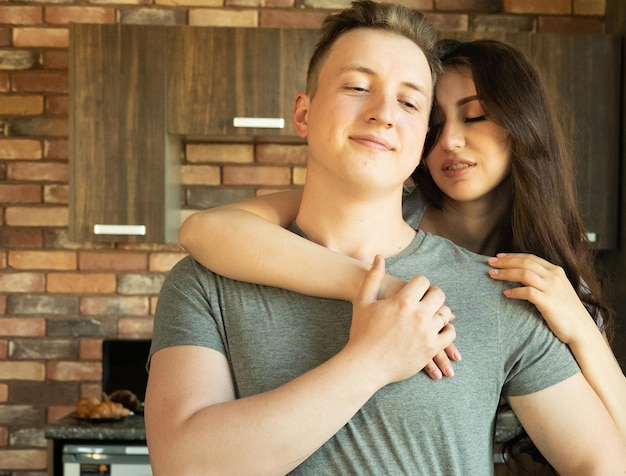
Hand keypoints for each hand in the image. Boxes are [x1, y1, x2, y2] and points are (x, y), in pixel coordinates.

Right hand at [347, 255, 455, 385]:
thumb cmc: (361, 331)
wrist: (364, 364)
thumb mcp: (363, 300)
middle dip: (433, 294)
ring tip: (431, 314)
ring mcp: (427, 332)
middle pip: (438, 295)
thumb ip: (373, 276)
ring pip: (445, 314)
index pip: (423, 281)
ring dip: (439, 312)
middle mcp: (418, 315)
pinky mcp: (431, 349)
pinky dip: (446, 330)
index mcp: (403, 301)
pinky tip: (438, 329)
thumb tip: (380, 256)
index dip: (419, 283)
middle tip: (426, 299)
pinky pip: (449, 334)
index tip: (416, 288)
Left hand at [487, 253, 593, 343]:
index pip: (530, 258)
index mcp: (556, 271)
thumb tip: (521, 276)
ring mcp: (552, 288)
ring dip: (506, 273)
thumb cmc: (566, 312)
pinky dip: (514, 291)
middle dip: (505, 261)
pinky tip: (505, 294)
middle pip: (524, 263)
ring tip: (492, 275)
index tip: (498, 257)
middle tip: (490, 262)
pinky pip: (527, 292)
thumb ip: (543, 281)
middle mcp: (554, 277)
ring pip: (524, 274)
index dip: (513, 256)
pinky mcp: (548, 302)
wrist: (581, 330)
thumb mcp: (557, 290)